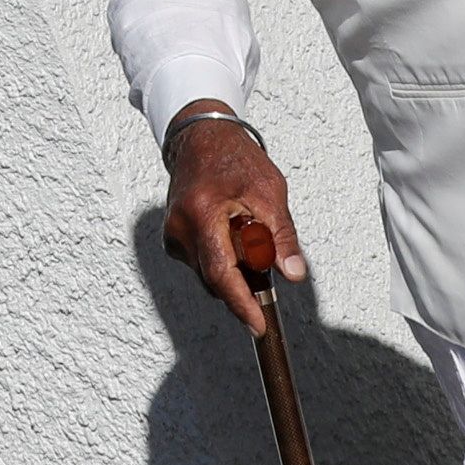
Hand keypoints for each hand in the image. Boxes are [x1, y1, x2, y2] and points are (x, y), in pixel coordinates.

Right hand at [159, 108, 302, 334]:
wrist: (201, 139)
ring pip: (210, 274)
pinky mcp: (174, 239)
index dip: (241, 304)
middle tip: (266, 254)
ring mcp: (173, 235)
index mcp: (202, 213)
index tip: (258, 325)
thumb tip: (291, 273)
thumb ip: (280, 236)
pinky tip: (232, 234)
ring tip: (248, 231)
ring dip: (234, 266)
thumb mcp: (269, 192)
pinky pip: (203, 263)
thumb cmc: (234, 158)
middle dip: (245, 278)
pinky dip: (223, 258)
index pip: (221, 273)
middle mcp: (180, 228)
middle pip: (216, 277)